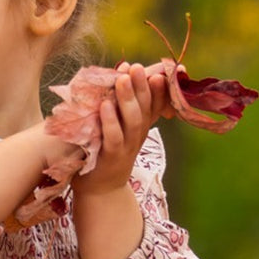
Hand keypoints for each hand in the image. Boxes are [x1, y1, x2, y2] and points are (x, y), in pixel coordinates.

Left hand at [74, 63, 167, 196]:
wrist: (101, 191)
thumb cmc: (106, 153)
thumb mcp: (119, 128)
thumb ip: (122, 106)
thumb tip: (122, 74)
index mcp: (141, 125)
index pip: (154, 103)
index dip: (157, 87)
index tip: (158, 70)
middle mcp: (138, 135)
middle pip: (145, 108)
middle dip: (142, 86)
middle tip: (136, 67)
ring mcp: (127, 147)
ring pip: (133, 121)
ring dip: (128, 99)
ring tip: (122, 79)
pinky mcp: (112, 158)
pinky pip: (114, 137)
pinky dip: (111, 121)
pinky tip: (105, 106)